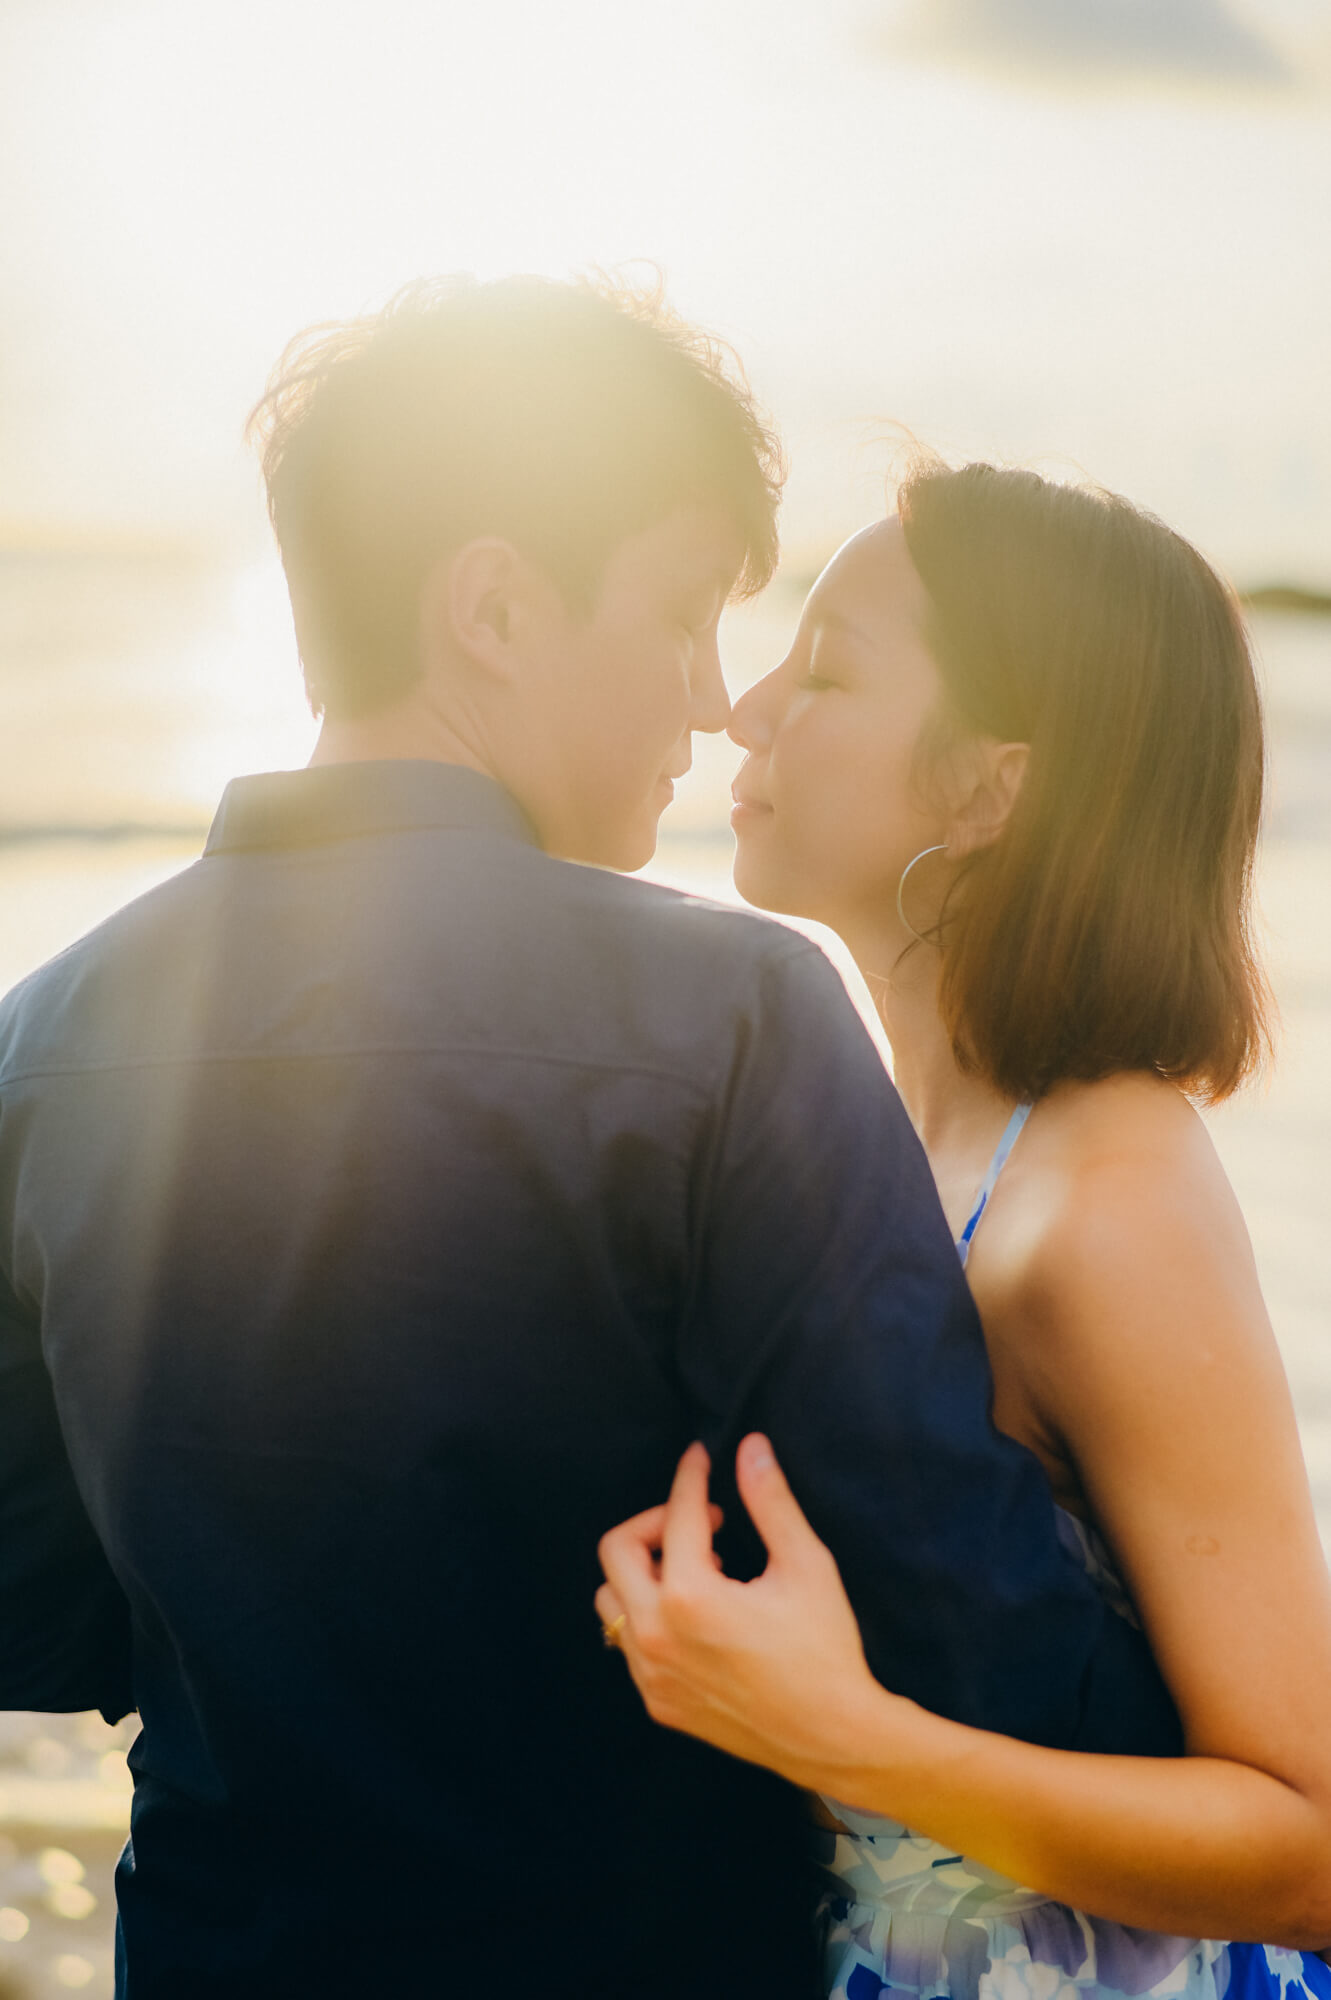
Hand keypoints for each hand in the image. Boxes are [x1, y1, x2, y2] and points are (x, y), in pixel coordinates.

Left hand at [595, 1434, 883, 1788]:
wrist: (832, 1736)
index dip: (690, 1476)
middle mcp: (656, 1636)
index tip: (701, 1457)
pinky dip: (650, 1614)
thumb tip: (750, 1447)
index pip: (677, 1514)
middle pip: (616, 1550)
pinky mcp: (658, 1701)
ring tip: (696, 1567)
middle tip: (699, 1521)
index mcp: (690, 1597)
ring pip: (612, 1599)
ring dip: (644, 1571)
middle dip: (655, 1521)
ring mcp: (651, 1674)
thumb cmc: (825, 1649)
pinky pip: (629, 1643)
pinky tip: (696, 1612)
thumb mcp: (806, 1565)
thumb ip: (771, 1502)